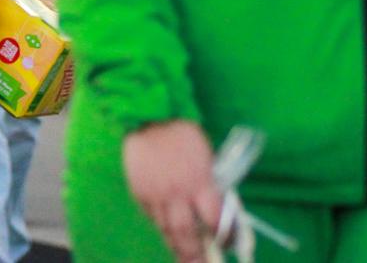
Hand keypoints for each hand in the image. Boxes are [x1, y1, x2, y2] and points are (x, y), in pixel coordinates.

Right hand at [123, 121, 222, 261]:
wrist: (150, 117)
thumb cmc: (185, 136)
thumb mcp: (208, 160)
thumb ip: (211, 187)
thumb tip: (218, 211)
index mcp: (200, 182)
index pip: (216, 220)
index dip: (223, 236)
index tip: (227, 244)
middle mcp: (178, 193)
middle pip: (187, 233)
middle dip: (196, 254)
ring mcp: (156, 195)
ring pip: (167, 230)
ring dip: (177, 248)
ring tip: (185, 261)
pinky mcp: (139, 192)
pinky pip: (152, 217)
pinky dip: (161, 229)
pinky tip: (167, 237)